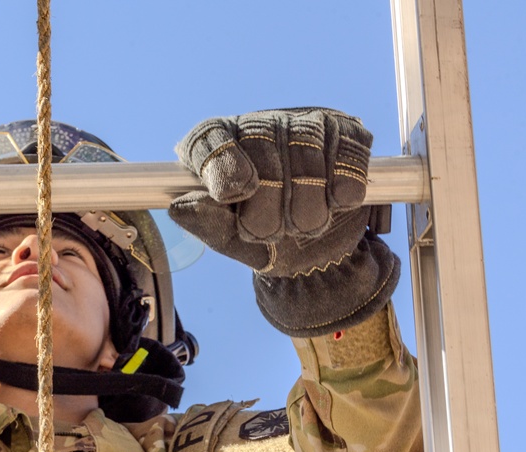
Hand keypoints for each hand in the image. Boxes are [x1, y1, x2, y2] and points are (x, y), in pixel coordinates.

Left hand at [169, 109, 398, 336]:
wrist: (320, 254)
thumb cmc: (266, 241)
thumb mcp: (234, 241)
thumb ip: (207, 223)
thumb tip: (179, 207)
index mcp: (219, 148)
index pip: (210, 139)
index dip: (222, 163)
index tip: (234, 194)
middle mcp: (258, 127)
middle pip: (259, 142)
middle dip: (268, 200)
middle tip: (271, 232)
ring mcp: (302, 124)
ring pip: (305, 149)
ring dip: (307, 203)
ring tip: (303, 227)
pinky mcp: (344, 131)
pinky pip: (345, 152)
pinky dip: (343, 185)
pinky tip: (337, 204)